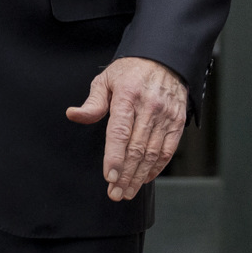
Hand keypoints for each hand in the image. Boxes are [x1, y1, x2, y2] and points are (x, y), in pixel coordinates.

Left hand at [67, 56, 189, 200]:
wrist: (164, 59)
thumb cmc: (131, 71)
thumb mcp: (106, 80)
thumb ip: (92, 103)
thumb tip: (73, 114)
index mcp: (127, 96)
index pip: (120, 131)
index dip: (115, 156)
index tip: (109, 176)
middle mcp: (149, 107)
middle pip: (136, 148)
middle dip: (125, 174)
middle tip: (115, 193)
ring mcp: (165, 115)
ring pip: (152, 153)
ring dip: (139, 176)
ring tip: (127, 192)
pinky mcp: (177, 121)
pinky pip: (168, 149)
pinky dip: (157, 167)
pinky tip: (145, 178)